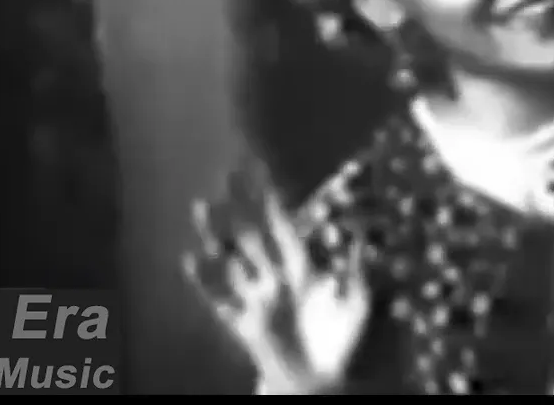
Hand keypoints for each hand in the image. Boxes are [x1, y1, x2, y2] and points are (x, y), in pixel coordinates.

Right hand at [182, 163, 368, 393]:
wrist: (316, 382)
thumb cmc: (338, 344)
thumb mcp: (355, 303)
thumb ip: (355, 271)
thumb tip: (362, 236)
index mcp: (299, 268)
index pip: (281, 225)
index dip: (270, 198)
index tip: (258, 171)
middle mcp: (273, 278)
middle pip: (253, 234)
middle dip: (241, 205)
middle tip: (227, 175)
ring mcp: (256, 298)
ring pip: (231, 258)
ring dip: (217, 234)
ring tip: (202, 207)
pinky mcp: (243, 323)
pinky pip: (219, 299)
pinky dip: (205, 281)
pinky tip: (191, 259)